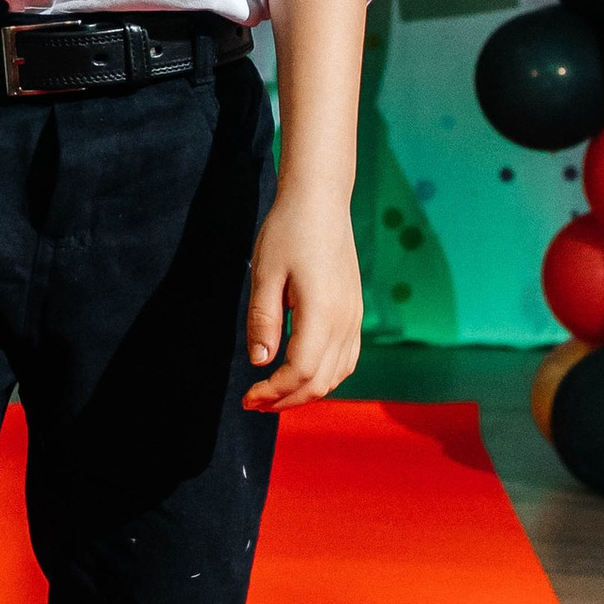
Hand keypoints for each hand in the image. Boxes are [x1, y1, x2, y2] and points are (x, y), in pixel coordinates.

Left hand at [243, 194, 362, 409]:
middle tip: (254, 403)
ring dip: (306, 391)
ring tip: (274, 393)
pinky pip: (347, 358)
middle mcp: (345, 320)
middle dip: (287, 400)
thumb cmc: (288, 231)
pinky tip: (301, 374)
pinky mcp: (355, 311)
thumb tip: (260, 362)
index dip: (274, 392)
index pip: (301, 372)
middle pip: (321, 382)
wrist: (320, 200)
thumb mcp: (265, 273)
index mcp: (323, 313)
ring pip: (337, 375)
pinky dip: (325, 376)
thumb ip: (263, 320)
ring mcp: (355, 317)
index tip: (248, 397)